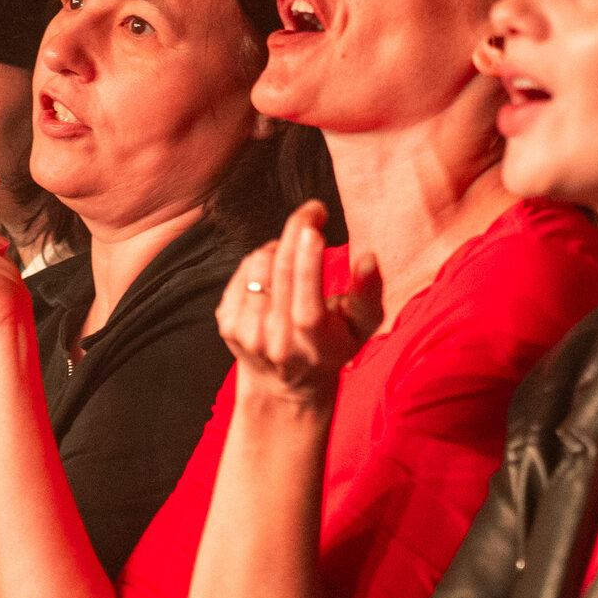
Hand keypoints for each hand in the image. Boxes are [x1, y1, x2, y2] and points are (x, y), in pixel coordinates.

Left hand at [213, 201, 379, 415]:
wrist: (285, 386)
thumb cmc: (331, 347)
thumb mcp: (361, 328)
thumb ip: (369, 294)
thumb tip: (368, 259)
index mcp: (313, 344)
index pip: (307, 304)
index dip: (308, 265)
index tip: (313, 229)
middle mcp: (276, 342)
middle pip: (281, 274)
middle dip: (296, 232)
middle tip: (312, 211)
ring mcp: (248, 333)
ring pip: (259, 265)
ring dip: (279, 248)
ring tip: (294, 255)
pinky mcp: (228, 324)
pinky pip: (243, 271)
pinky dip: (260, 262)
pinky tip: (274, 273)